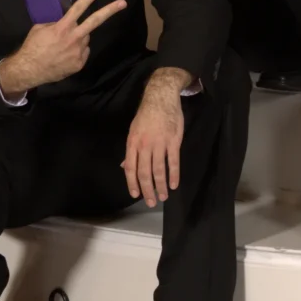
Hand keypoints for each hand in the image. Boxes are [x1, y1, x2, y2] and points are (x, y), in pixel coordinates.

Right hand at [0, 0, 129, 97]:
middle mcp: (74, 38)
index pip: (78, 8)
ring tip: (63, 46)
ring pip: (85, 39)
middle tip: (123, 3)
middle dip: (110, 10)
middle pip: (95, 21)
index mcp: (63, 27)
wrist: (29, 70)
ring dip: (78, 39)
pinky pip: (83, 52)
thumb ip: (56, 24)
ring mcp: (79, 51)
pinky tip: (64, 56)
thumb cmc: (32, 47)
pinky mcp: (79, 63)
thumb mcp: (40, 29)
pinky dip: (77, 52)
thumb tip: (65, 24)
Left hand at [121, 67, 188, 206]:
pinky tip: (174, 184)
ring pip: (159, 170)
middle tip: (152, 202)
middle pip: (145, 172)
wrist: (160, 98)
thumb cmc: (146, 115)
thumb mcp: (133, 131)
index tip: (136, 195)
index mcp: (132, 143)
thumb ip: (131, 151)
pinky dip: (174, 175)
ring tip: (163, 196)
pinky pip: (173, 161)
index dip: (133, 183)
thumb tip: (125, 168)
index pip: (131, 168)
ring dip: (161, 185)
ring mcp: (160, 143)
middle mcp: (144, 145)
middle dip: (148, 190)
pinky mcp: (174, 141)